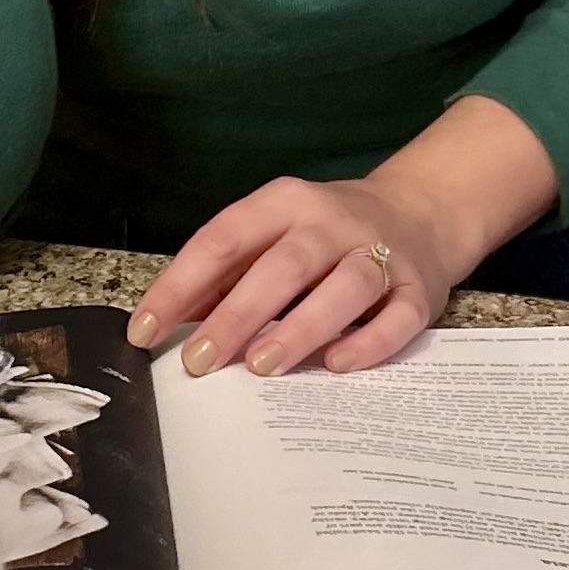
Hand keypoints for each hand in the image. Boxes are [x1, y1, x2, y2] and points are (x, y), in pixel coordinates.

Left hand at [126, 99, 560, 378]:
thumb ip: (225, 273)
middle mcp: (332, 222)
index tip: (146, 330)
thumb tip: (168, 319)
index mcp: (285, 203)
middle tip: (200, 363)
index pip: (224, 239)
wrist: (422, 211)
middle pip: (283, 265)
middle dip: (237, 315)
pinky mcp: (418, 288)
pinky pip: (397, 317)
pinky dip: (369, 342)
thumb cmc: (326, 234)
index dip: (180, 285)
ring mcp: (380, 253)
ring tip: (262, 366)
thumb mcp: (273, 234)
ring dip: (300, 327)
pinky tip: (337, 364)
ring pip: (342, 287)